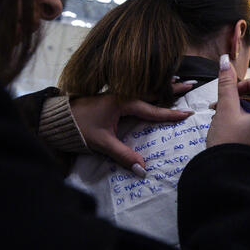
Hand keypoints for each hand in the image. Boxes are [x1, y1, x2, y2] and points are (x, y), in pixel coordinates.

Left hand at [71, 82, 193, 173]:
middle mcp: (123, 94)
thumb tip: (142, 169)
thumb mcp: (102, 143)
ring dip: (163, 85)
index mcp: (123, 102)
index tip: (187, 114)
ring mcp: (118, 93)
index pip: (153, 110)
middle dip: (173, 89)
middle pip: (154, 91)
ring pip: (146, 88)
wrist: (58, 118)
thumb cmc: (79, 127)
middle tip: (192, 84)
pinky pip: (138, 90)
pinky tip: (154, 87)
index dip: (171, 114)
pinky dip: (151, 88)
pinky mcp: (114, 96)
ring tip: (178, 81)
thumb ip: (123, 155)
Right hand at [207, 54, 249, 150]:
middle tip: (221, 102)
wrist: (226, 173)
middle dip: (238, 94)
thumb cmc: (228, 143)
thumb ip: (226, 84)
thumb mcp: (225, 109)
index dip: (244, 84)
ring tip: (219, 112)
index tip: (230, 92)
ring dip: (236, 103)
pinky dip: (239, 113)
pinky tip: (224, 119)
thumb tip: (225, 61)